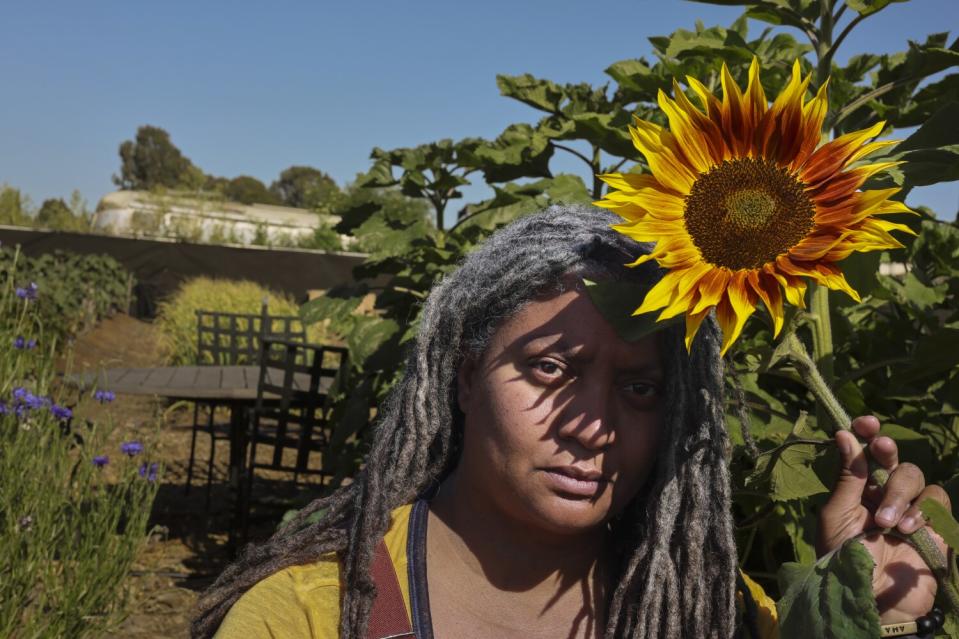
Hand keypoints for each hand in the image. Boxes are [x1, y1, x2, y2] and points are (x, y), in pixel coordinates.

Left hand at [817, 415, 950, 622]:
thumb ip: (846, 477)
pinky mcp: (935, 529)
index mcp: (858, 490)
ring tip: (887, 524)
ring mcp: (911, 511)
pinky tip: (907, 531)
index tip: (866, 422)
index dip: (868, 433)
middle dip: (887, 452)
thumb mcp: (836, 516)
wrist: (872, 601)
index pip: (865, 453)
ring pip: (916, 478)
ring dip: (899, 493)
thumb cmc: (844, 560)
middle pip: (894, 459)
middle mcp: (884, 496)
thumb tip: (843, 434)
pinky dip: (921, 512)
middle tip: (881, 450)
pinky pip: (937, 504)